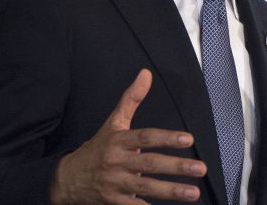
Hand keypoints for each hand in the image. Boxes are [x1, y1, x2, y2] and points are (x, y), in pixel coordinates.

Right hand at [50, 69, 206, 203]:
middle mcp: (116, 161)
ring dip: (171, 191)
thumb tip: (146, 74)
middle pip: (149, 164)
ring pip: (145, 187)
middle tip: (200, 169)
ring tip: (193, 192)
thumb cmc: (96, 149)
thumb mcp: (112, 123)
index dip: (167, 138)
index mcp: (118, 140)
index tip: (188, 139)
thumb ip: (131, 99)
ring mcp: (115, 183)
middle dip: (176, 167)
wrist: (66, 178)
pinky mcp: (113, 202)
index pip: (146, 137)